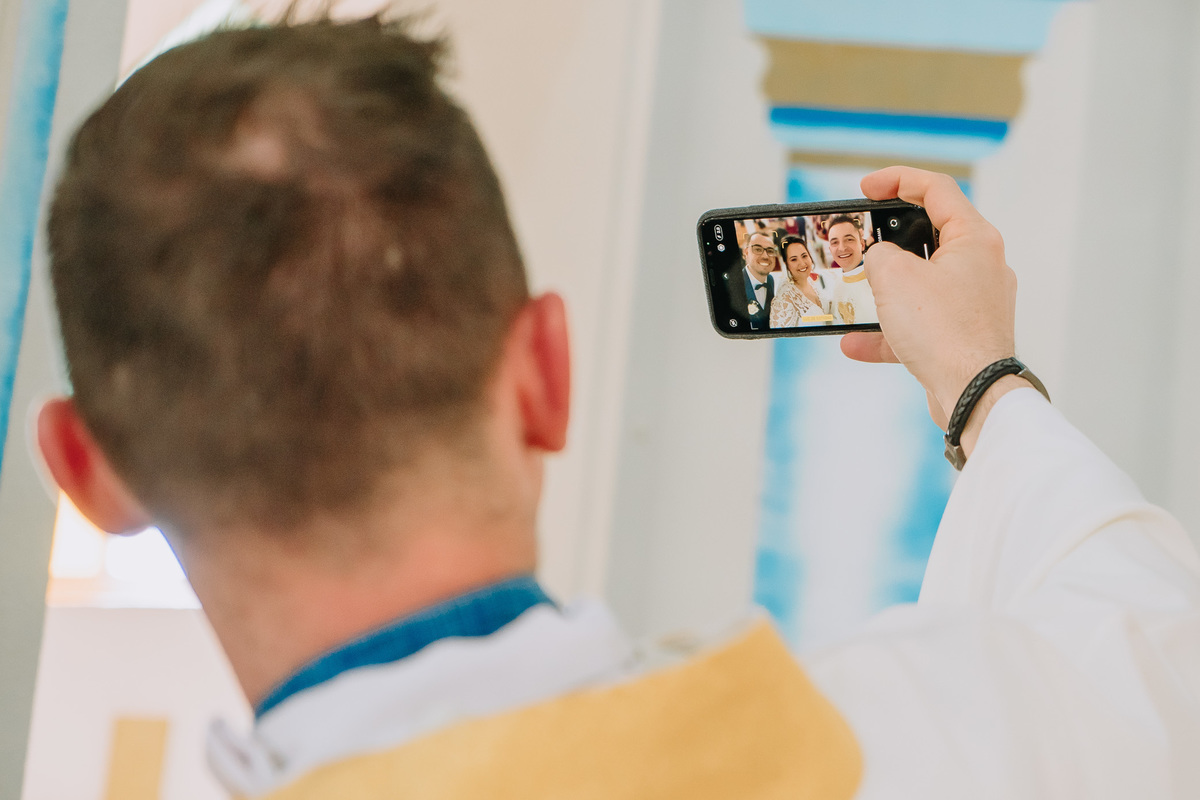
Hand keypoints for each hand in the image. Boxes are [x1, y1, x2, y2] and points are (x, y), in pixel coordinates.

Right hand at [841, 167, 1016, 425]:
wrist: (972, 393)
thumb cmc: (944, 331)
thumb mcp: (894, 277)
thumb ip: (878, 255)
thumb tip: (879, 261)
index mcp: (974, 239)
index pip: (936, 189)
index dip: (897, 179)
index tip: (866, 187)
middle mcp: (981, 266)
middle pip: (929, 236)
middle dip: (888, 241)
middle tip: (861, 242)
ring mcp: (974, 303)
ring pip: (921, 284)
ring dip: (884, 291)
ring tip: (855, 294)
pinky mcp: (963, 336)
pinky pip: (920, 324)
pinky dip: (889, 330)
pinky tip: (855, 342)